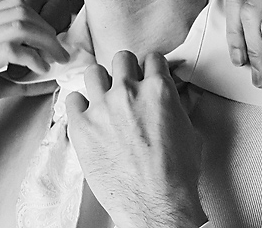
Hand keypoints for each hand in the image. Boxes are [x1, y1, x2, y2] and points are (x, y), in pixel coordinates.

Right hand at [0, 0, 70, 179]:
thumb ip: (16, 78)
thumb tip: (48, 81)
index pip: (13, 3)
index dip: (41, 18)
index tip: (55, 41)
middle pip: (20, 10)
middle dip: (48, 29)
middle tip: (61, 52)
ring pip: (18, 26)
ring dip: (45, 42)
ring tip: (55, 61)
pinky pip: (9, 50)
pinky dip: (32, 58)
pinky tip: (40, 70)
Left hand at [66, 52, 206, 227]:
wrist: (155, 203)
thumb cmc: (176, 174)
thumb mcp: (189, 131)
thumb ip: (179, 106)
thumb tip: (177, 96)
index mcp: (158, 90)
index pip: (153, 58)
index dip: (151, 69)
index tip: (148, 77)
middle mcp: (128, 92)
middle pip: (122, 58)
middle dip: (126, 71)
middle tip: (127, 87)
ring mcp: (102, 107)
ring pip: (94, 72)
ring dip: (101, 83)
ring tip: (104, 98)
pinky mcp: (81, 126)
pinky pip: (72, 99)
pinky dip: (79, 105)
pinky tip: (87, 116)